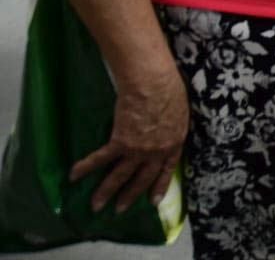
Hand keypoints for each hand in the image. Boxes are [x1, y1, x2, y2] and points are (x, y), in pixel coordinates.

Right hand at [70, 60, 187, 211]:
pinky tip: (74, 175)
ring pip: (119, 176)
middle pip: (141, 179)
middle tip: (119, 210)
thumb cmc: (171, 90)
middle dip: (129, 196)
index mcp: (174, 143)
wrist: (154, 84)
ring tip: (95, 206)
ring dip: (105, 192)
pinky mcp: (120, 142)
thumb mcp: (179, 112)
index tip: (153, 202)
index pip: (166, 170)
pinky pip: (100, 159)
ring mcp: (138, 149)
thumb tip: (163, 128)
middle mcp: (156, 152)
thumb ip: (170, 126)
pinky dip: (86, 167)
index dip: (159, 186)